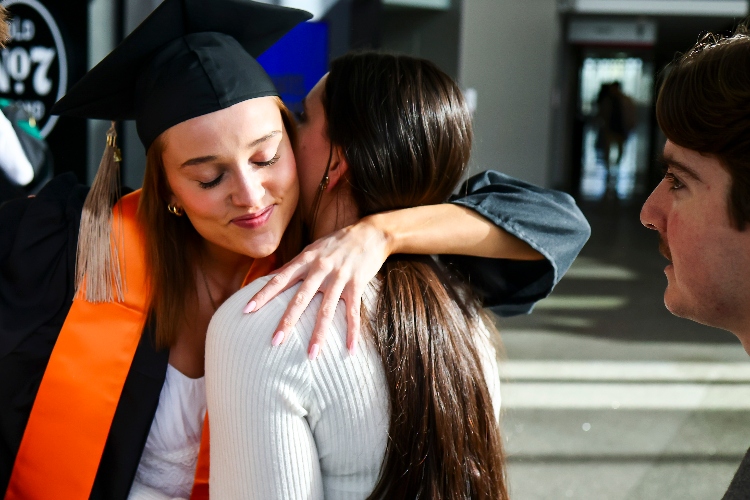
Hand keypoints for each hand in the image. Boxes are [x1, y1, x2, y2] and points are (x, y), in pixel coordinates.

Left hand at [245, 216, 390, 358]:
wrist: (370, 233)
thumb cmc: (337, 242)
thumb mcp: (312, 249)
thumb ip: (293, 265)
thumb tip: (270, 277)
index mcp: (305, 260)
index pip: (279, 279)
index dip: (263, 295)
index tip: (246, 310)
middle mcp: (320, 269)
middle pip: (300, 298)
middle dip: (287, 321)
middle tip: (274, 342)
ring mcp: (339, 277)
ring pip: (326, 310)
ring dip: (319, 334)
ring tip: (311, 355)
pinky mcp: (357, 284)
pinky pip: (353, 312)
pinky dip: (352, 332)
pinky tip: (350, 349)